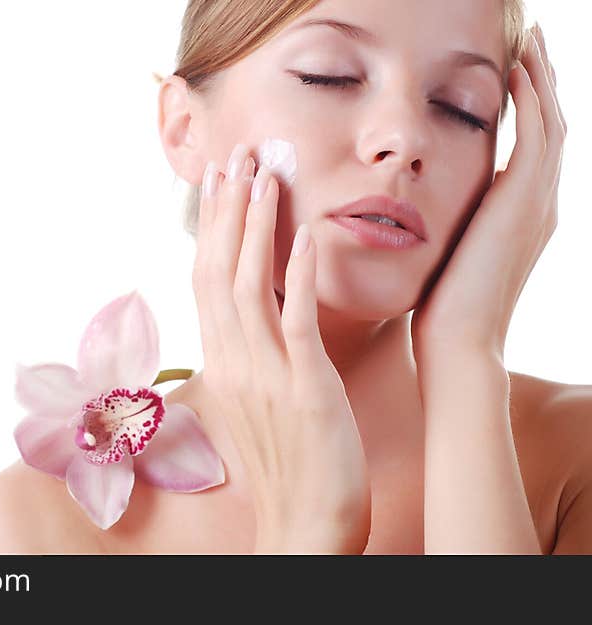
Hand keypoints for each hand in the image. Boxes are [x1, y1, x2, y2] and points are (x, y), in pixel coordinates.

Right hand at [192, 142, 370, 553]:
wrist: (306, 525)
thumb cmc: (289, 465)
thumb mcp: (257, 403)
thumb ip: (249, 356)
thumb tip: (252, 320)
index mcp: (222, 363)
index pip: (205, 281)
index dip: (210, 228)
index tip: (219, 181)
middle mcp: (233, 362)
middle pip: (217, 271)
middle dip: (226, 210)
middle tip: (236, 155)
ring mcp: (265, 375)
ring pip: (248, 287)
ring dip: (255, 227)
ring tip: (264, 175)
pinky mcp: (304, 389)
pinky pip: (296, 323)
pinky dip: (297, 277)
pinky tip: (304, 235)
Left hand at [411, 25, 565, 363]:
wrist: (457, 339)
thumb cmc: (443, 306)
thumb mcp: (451, 253)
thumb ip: (453, 223)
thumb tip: (426, 206)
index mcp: (523, 216)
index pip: (534, 148)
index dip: (529, 109)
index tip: (514, 76)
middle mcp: (541, 205)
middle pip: (552, 128)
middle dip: (543, 84)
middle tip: (534, 45)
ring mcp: (538, 203)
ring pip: (552, 124)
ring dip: (541, 81)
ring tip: (531, 44)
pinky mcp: (523, 202)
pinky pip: (536, 136)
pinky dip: (531, 102)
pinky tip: (516, 74)